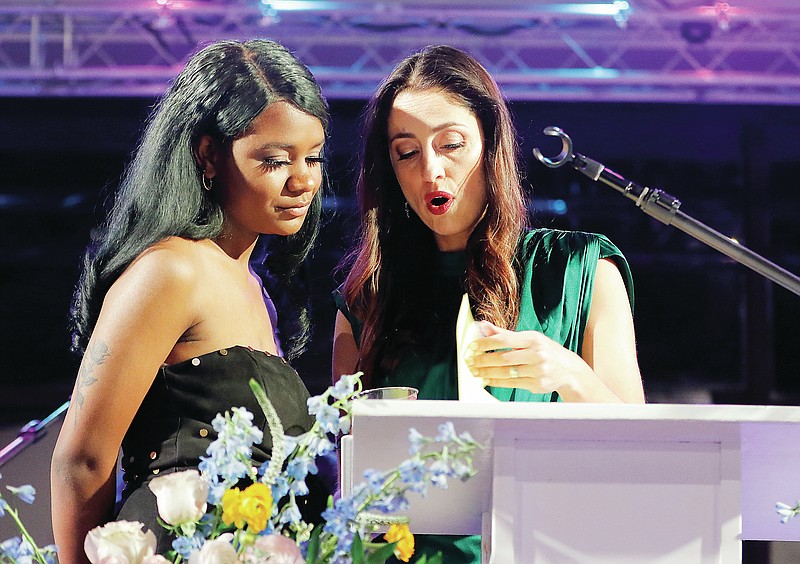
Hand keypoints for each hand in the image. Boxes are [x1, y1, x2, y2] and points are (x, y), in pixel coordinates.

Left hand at [465, 320, 593, 396]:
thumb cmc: (545, 351)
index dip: (485, 343)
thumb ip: (505, 334)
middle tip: (469, 361)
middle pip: (503, 358)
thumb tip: (483, 326)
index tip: (472, 347)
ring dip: (487, 372)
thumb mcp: (530, 339)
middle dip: (483, 360)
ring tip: (475, 371)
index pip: (504, 340)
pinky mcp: (537, 385)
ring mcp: (538, 371)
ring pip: (506, 373)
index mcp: (533, 339)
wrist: (570, 371)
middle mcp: (537, 354)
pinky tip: (486, 379)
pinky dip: (496, 382)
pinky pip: (511, 384)